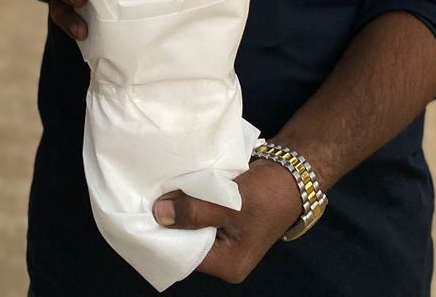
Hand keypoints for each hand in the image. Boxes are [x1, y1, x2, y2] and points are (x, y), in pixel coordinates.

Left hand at [153, 158, 302, 285]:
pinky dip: (190, 198)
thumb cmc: (268, 194)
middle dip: (169, 218)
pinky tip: (175, 183)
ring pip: (191, 223)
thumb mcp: (231, 203)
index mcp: (228, 264)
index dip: (164, 235)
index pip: (185, 256)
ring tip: (156, 186)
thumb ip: (195, 211)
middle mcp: (225, 255)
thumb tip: (157, 214)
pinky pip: (200, 211)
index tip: (142, 211)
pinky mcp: (225, 216)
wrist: (293, 171)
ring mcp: (225, 235)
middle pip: (186, 240)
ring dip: (179, 205)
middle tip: (146, 194)